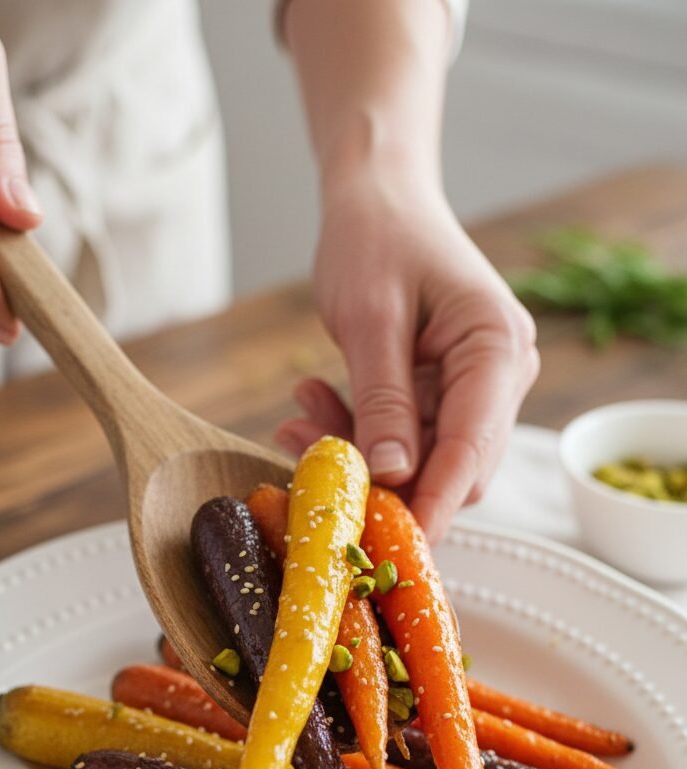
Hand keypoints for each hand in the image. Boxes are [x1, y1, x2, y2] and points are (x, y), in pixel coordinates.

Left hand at [275, 170, 539, 543]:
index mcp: (497, 349)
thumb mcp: (370, 319)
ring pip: (421, 458)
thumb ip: (383, 401)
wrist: (377, 194)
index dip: (432, 504)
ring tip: (296, 422)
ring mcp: (474, 386)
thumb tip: (390, 476)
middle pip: (452, 467)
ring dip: (358, 453)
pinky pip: (403, 436)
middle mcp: (499, 375)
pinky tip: (311, 407)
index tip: (390, 547)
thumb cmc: (376, 237)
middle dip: (383, 481)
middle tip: (311, 470)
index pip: (472, 451)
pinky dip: (357, 432)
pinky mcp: (443, 392)